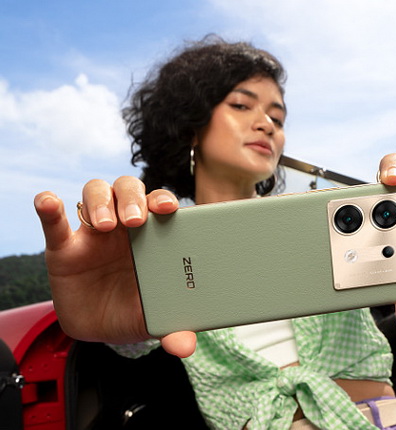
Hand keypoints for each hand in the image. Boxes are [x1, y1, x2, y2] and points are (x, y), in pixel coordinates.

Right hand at [34, 176, 196, 356]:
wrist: (103, 326)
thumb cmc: (137, 309)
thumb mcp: (158, 319)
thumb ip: (174, 328)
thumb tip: (185, 347)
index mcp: (155, 235)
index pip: (160, 204)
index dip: (164, 199)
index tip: (170, 208)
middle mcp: (126, 226)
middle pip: (129, 190)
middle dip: (133, 198)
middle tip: (136, 220)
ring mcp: (95, 233)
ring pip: (96, 195)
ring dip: (101, 202)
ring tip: (106, 224)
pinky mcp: (65, 248)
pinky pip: (54, 223)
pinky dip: (49, 209)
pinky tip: (49, 202)